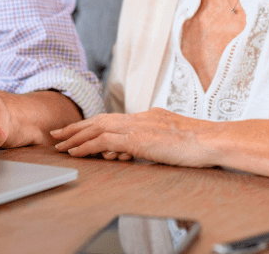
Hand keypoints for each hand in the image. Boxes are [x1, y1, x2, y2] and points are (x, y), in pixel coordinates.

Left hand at [50, 108, 218, 167]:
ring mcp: (138, 126)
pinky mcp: (137, 139)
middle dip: (76, 127)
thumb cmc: (199, 144)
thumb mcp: (172, 140)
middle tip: (57, 133)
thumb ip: (153, 141)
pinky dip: (87, 145)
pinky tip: (75, 152)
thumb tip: (136, 148)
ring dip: (76, 136)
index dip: (92, 124)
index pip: (113, 118)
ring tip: (59, 144)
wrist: (211, 140)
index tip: (77, 130)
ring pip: (98, 128)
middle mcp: (139, 117)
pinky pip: (104, 141)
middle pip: (100, 119)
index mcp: (147, 117)